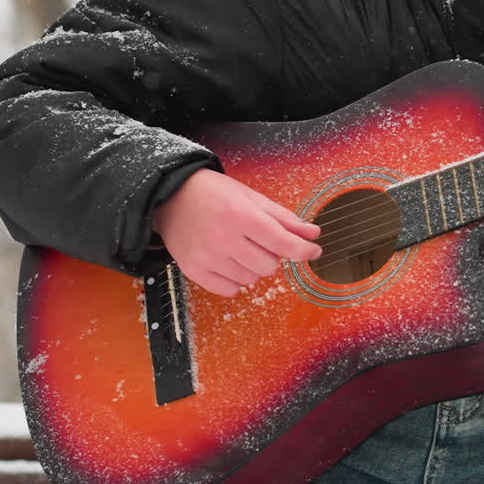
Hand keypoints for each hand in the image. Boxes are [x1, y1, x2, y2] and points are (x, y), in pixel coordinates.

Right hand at [152, 168, 320, 296]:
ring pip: (251, 278)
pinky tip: (228, 261)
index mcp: (240, 214)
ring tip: (239, 247)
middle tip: (258, 240)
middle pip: (269, 265)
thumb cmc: (213, 193)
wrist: (170, 196)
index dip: (304, 250)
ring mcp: (207, 256)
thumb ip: (284, 218)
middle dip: (272, 255)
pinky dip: (235, 279)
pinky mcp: (194, 270)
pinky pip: (230, 289)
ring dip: (253, 266)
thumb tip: (313, 234)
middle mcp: (223, 237)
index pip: (283, 243)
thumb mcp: (251, 197)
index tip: (313, 251)